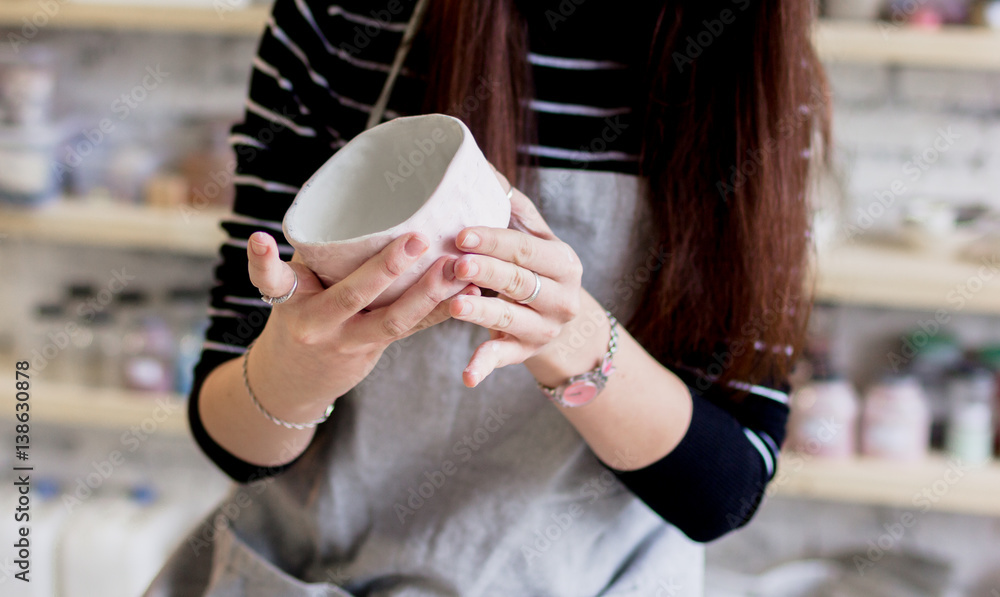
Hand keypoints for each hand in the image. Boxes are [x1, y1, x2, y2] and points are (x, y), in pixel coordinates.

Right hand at [246, 230, 478, 413]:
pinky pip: (413, 330)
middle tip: (418, 239)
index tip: (259, 239)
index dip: (264, 260)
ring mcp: (348, 341)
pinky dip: (441, 310)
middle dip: (386, 268)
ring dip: (429, 294)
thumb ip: (319, 253)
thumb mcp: (295, 285)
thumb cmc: (300, 311)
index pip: (272, 279)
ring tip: (458, 269)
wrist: (297, 377)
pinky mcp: (377, 349)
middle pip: (351, 296)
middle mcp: (317, 324)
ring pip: (393, 322)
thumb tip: (357, 192)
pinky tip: (470, 292)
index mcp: (290, 300)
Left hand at [449, 168, 582, 386]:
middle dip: (486, 272)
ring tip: (454, 303)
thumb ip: (515, 209)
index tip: (461, 233)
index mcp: (564, 263)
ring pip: (508, 320)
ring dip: (481, 313)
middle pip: (519, 283)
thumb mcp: (535, 238)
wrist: (558, 319)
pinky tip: (466, 375)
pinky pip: (501, 359)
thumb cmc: (535, 267)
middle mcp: (561, 298)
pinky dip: (483, 367)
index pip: (526, 249)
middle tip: (456, 263)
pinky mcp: (524, 353)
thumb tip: (482, 169)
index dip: (494, 240)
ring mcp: (544, 329)